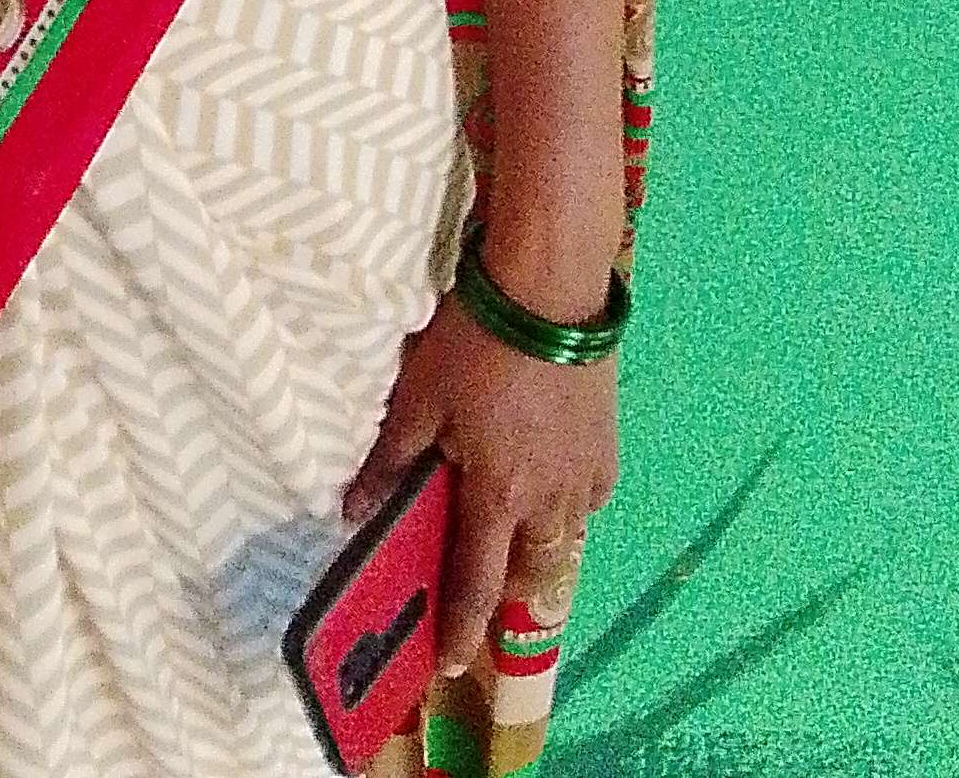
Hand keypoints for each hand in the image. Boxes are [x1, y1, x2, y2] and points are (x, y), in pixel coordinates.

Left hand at [344, 299, 619, 681]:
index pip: (476, 583)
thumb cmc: (476, 342)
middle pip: (531, 572)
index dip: (461, 629)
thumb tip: (352, 510)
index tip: (450, 668)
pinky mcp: (606, 445)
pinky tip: (552, 486)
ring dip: (540, 551)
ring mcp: (582, 474)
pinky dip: (568, 506)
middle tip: (486, 593)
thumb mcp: (418, 398)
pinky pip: (587, 498)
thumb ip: (389, 459)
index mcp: (496, 496)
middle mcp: (546, 499)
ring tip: (519, 541)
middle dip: (509, 594)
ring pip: (564, 539)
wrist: (550, 289)